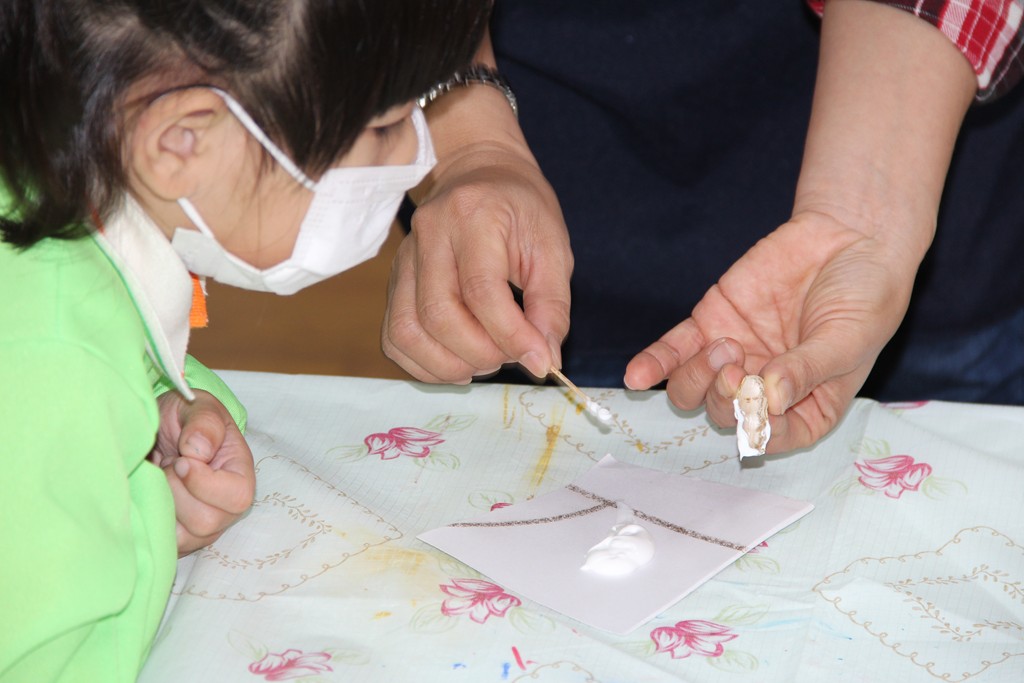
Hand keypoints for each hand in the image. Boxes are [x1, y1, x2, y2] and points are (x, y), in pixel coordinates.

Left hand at [152, 390, 255, 555]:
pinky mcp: (178, 538)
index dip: (204, 483)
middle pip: (206, 523)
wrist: (159, 431)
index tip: (181, 460)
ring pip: (183, 538)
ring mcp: (202, 527)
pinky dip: (150, 521)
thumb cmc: (184, 418)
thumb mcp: (198, 406)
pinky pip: (163, 544)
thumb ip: (204, 423)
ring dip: (162, 505)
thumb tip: (197, 451)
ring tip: (160, 479)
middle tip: (168, 466)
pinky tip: (150, 495)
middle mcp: (226, 508)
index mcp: (240, 474)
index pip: (236, 497)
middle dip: (177, 493)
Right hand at [382, 145, 572, 382]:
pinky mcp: (394, 281)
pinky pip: (394, 336)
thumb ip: (551, 305)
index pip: (481, 291)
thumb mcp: (553, 248)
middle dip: (479, 353)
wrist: (480, 174)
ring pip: (406, 331)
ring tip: (484, 362)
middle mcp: (428, 235)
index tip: (540, 361)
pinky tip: (457, 361)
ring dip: (447, 365)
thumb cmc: (521, 210)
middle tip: (511, 357)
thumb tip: (544, 359)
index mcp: (472, 216)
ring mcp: (403, 259)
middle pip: (438, 315)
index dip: (511, 336)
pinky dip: (424, 363)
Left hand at [624, 211, 917, 451]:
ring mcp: (733, 357)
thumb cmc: (864, 297)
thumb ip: (808, 369)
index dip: (757, 430)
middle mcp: (762, 389)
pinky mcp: (710, 323)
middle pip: (723, 414)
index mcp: (805, 406)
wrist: (848, 237)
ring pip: (693, 389)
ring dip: (699, 378)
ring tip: (726, 346)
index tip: (758, 409)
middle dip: (724, 398)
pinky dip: (653, 365)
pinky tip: (636, 377)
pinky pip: (672, 351)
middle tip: (739, 368)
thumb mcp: (848, 338)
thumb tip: (772, 398)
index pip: (771, 437)